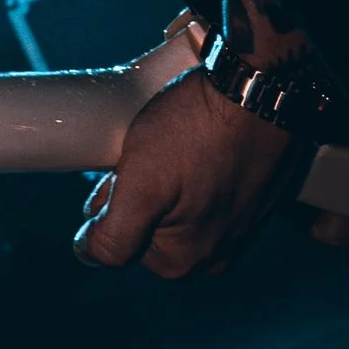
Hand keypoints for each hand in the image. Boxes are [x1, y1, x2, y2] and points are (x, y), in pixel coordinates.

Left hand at [76, 64, 300, 281]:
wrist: (259, 88)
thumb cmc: (197, 130)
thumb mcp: (141, 186)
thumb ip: (113, 236)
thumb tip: (89, 254)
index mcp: (183, 261)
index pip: (118, 237)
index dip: (114, 196)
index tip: (131, 167)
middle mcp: (215, 256)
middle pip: (149, 225)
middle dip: (142, 190)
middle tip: (157, 151)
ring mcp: (239, 228)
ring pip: (177, 207)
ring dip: (169, 179)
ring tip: (182, 143)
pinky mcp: (255, 199)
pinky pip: (210, 192)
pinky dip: (199, 170)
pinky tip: (204, 143)